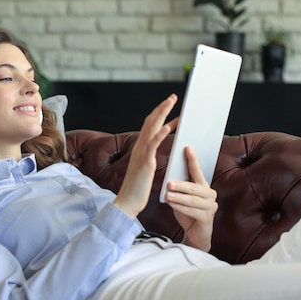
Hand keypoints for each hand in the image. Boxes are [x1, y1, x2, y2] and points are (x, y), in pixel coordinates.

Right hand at [114, 94, 178, 218]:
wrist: (127, 202)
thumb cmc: (136, 189)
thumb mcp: (144, 170)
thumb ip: (148, 159)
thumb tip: (154, 154)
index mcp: (140, 149)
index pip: (150, 127)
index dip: (160, 116)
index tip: (171, 108)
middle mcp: (139, 148)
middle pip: (150, 122)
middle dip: (162, 108)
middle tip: (173, 97)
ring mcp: (141, 153)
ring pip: (151, 127)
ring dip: (162, 113)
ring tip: (172, 102)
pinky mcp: (145, 162)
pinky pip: (153, 144)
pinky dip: (160, 134)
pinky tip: (168, 126)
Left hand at [163, 146, 216, 251]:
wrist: (195, 233)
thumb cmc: (187, 212)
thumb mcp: (181, 197)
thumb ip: (178, 187)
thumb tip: (168, 178)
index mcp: (203, 186)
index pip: (197, 170)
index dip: (192, 159)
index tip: (186, 148)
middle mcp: (209, 194)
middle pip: (194, 187)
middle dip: (181, 184)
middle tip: (168, 183)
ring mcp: (210, 206)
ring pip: (193, 200)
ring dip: (179, 197)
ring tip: (168, 195)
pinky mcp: (207, 218)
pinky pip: (193, 211)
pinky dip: (181, 207)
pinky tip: (172, 205)